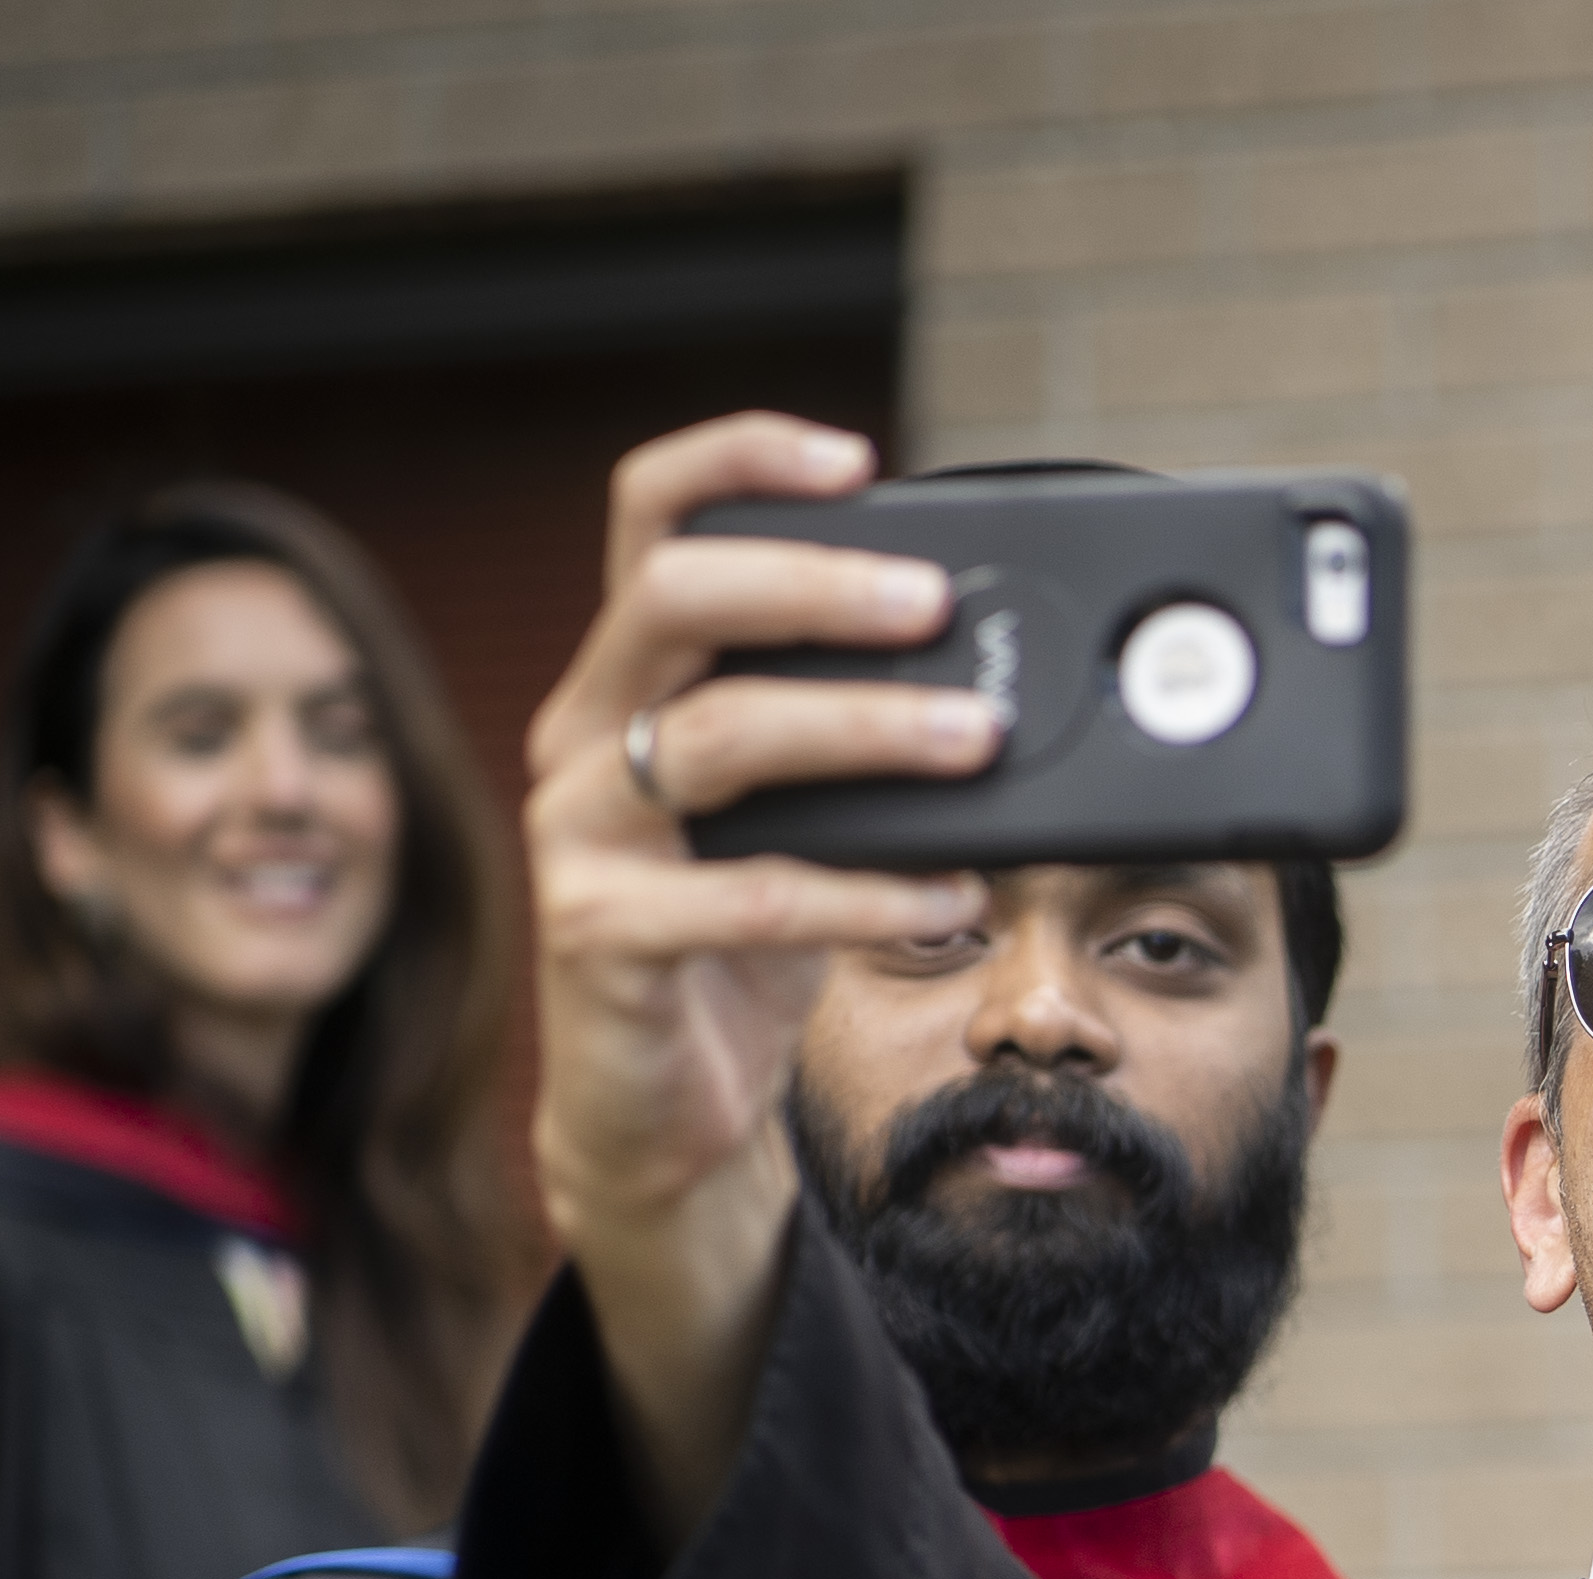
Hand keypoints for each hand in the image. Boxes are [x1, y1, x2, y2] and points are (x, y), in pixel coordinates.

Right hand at [520, 413, 1002, 1537]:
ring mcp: (581, 832)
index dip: (739, 461)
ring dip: (860, 730)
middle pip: (673, 601)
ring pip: (714, 742)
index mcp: (634, 678)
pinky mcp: (600, 935)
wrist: (663, 1109)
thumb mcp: (812, 817)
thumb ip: (866, 740)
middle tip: (936, 602)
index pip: (655, 518)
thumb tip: (1011, 683)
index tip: (855, 455)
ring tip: (974, 744)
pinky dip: (863, 891)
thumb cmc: (748, 938)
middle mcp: (584, 731)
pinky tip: (951, 897)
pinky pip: (745, 898)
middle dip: (813, 587)